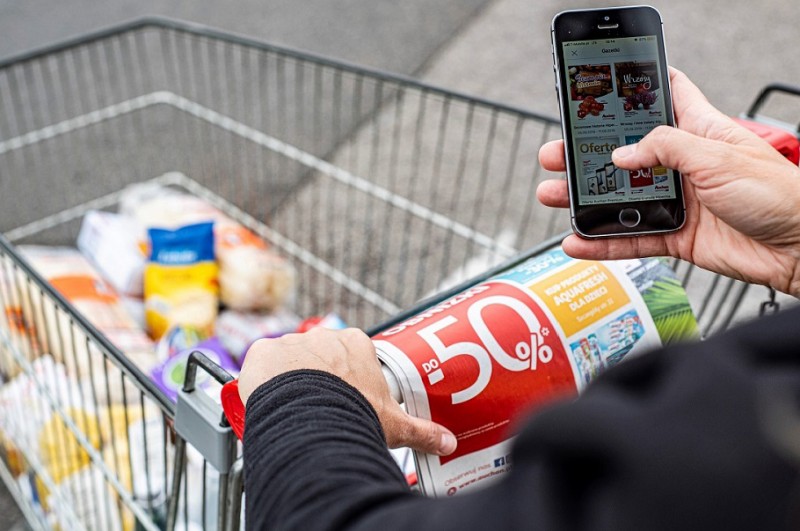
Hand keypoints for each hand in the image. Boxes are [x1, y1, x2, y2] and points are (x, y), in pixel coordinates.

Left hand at [238, 327, 457, 455]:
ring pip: (288, 360)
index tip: (344, 397)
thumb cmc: (356, 416)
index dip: (347, 378)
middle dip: (317, 378)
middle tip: (319, 406)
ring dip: (288, 379)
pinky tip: (269, 400)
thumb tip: (448, 443)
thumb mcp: (394, 425)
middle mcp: (324, 336)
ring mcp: (292, 341)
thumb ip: (422, 431)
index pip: (351, 356)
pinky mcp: (262, 351)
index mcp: (357, 344)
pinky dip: (261, 380)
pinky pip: (259, 363)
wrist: (314, 420)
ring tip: (293, 409)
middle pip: (319, 356)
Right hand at [537, 67, 799, 296]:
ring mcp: (677, 202)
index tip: (602, 84)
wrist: (799, 248)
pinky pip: (630, 238)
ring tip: (552, 194)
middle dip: (587, 154)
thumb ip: (665, 149)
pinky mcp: (676, 236)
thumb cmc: (777, 193)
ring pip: (620, 198)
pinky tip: (576, 241)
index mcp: (698, 132)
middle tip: (556, 154)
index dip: (635, 88)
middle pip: (625, 154)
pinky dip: (601, 242)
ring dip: (584, 199)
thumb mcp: (718, 156)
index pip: (665, 97)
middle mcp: (683, 165)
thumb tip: (620, 156)